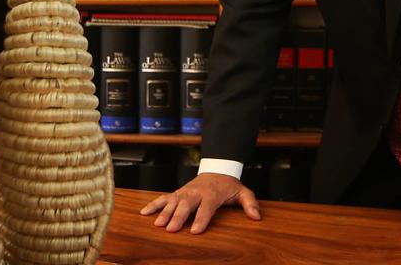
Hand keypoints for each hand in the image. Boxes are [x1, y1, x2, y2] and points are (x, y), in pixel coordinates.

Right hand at [139, 173, 261, 233]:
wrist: (217, 169)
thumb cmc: (229, 185)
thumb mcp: (242, 192)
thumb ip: (250, 203)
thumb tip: (256, 216)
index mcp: (212, 194)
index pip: (206, 207)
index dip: (201, 219)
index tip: (195, 231)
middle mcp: (196, 192)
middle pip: (186, 205)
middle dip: (178, 217)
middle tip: (170, 229)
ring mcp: (185, 191)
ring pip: (173, 201)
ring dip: (164, 212)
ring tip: (157, 224)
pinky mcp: (177, 192)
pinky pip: (163, 197)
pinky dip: (153, 204)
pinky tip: (144, 213)